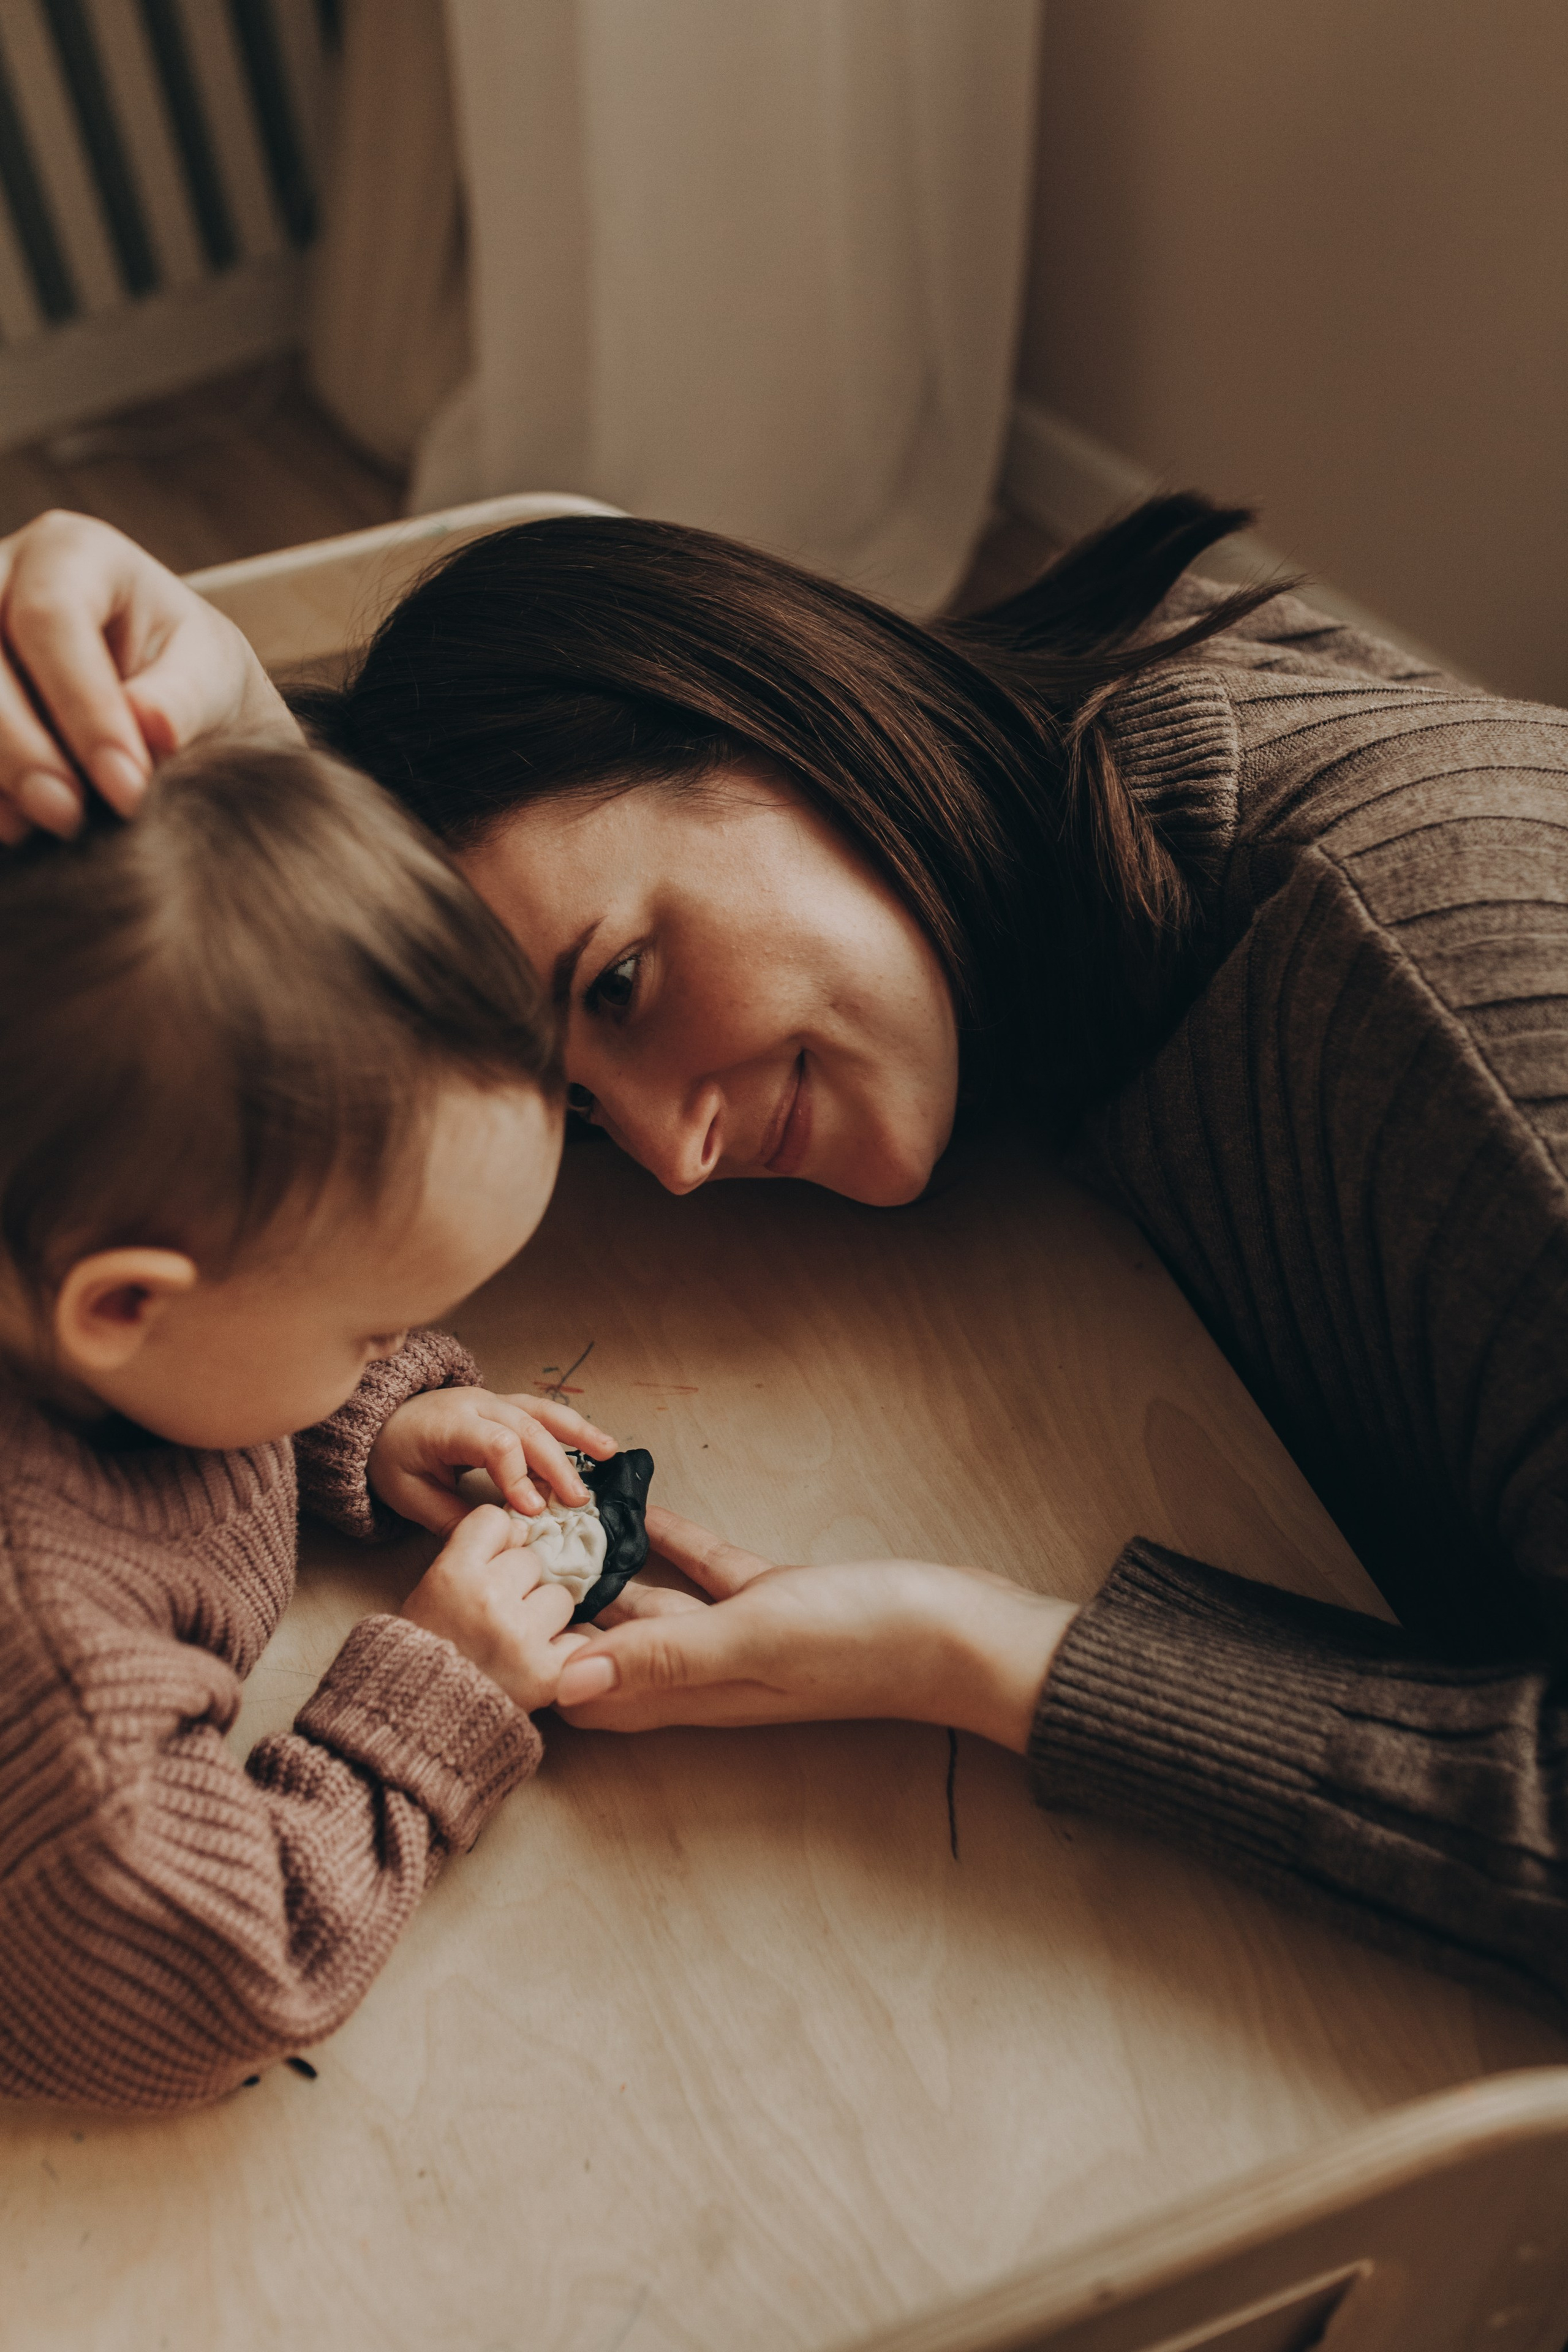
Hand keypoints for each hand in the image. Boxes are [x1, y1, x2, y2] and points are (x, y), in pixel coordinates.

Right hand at [0, 509, 298, 840]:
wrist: (158, 695)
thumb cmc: (187, 673)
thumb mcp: (210, 677)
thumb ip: (182, 699)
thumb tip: (151, 728)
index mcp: (72, 552)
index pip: (52, 616)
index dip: (82, 706)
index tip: (127, 787)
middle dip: (20, 745)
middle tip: (69, 817)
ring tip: (42, 826)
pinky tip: (12, 825)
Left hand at [368, 1385, 618, 1534]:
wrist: (384, 1421)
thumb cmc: (396, 1458)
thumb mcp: (409, 1494)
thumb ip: (451, 1518)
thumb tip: (497, 1540)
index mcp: (448, 1426)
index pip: (494, 1443)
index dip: (518, 1476)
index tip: (532, 1512)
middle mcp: (475, 1405)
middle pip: (525, 1428)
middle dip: (555, 1465)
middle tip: (577, 1501)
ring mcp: (493, 1401)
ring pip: (541, 1412)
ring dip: (577, 1434)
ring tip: (609, 1454)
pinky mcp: (506, 1405)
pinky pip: (543, 1411)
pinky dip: (572, 1428)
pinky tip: (599, 1444)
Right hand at [401, 1505, 591, 1710]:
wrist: (423, 1722)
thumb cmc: (426, 1653)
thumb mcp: (432, 1592)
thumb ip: (472, 1556)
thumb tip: (521, 1531)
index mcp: (453, 1575)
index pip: (495, 1521)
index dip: (496, 1542)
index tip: (490, 1563)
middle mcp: (489, 1599)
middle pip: (531, 1560)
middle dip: (520, 1584)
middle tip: (496, 1616)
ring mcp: (520, 1636)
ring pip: (559, 1596)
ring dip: (545, 1616)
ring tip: (515, 1641)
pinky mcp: (547, 1672)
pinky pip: (577, 1639)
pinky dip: (562, 1651)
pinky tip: (536, 1662)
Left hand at [557, 1507, 1078, 1752]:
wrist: (963, 1635)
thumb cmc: (866, 1643)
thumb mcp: (755, 1641)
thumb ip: (662, 1658)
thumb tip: (560, 1683)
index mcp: (693, 1691)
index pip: (586, 1692)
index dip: (536, 1661)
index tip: (493, 1615)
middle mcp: (707, 1669)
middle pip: (606, 1644)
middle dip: (556, 1607)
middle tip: (505, 1550)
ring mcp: (741, 1633)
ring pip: (650, 1602)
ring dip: (605, 1564)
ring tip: (555, 1514)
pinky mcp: (775, 1597)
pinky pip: (702, 1569)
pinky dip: (669, 1539)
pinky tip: (640, 1502)